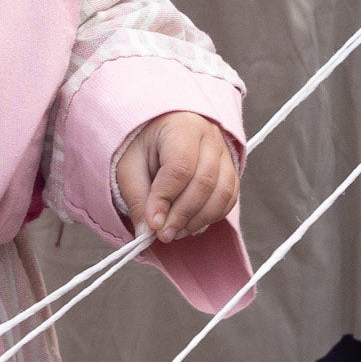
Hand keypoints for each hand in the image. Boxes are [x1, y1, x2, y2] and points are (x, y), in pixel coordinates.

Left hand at [113, 112, 239, 241]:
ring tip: (174, 232)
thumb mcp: (129, 166)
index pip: (179, 167)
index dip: (165, 199)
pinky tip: (189, 225)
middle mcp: (209, 136)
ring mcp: (224, 152)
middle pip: (204, 182)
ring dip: (198, 220)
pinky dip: (211, 217)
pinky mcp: (231, 169)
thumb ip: (137, 198)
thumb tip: (146, 232)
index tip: (152, 223)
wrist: (163, 129)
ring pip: (222, 193)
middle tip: (163, 235)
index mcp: (181, 126)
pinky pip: (229, 198)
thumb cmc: (144, 145)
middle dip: (182, 215)